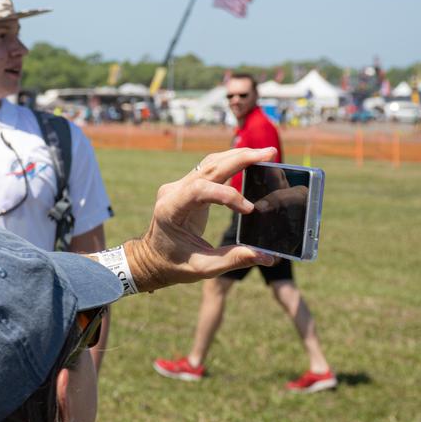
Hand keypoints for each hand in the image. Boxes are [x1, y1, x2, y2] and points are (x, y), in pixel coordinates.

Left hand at [123, 146, 277, 291]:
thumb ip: (233, 260)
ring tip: (266, 154)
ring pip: (209, 163)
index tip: (249, 210)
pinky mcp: (186, 186)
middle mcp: (172, 192)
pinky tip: (250, 161)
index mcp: (170, 210)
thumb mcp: (202, 267)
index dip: (227, 195)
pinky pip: (209, 169)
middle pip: (208, 168)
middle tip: (270, 154)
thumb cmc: (173, 264)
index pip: (199, 190)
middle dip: (240, 159)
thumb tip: (267, 257)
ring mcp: (178, 186)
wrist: (150, 258)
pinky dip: (231, 163)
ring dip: (238, 157)